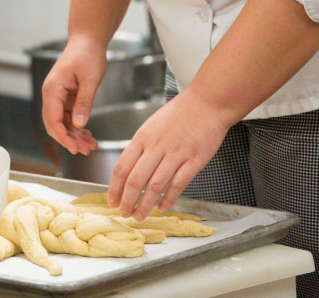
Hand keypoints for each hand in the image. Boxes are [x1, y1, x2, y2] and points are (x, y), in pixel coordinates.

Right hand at [40, 38, 107, 155]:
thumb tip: (78, 124)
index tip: (74, 148)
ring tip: (90, 146)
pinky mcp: (65, 97)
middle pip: (54, 124)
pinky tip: (88, 135)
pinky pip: (68, 116)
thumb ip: (84, 102)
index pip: (52, 119)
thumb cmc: (87, 54)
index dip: (62, 136)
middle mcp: (52, 94)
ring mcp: (58, 96)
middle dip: (69, 139)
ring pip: (62, 122)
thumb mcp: (90, 80)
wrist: (87, 41)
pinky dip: (77, 127)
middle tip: (84, 150)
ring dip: (74, 135)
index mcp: (53, 88)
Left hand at [106, 90, 232, 220]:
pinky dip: (169, 199)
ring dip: (145, 204)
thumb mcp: (152, 124)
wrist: (207, 103)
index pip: (122, 167)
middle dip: (127, 201)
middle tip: (124, 213)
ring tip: (140, 215)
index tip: (112, 200)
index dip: (115, 187)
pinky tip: (163, 207)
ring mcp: (175, 155)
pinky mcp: (194, 161)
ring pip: (154, 186)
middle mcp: (156, 147)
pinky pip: (178, 185)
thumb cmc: (180, 112)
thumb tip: (130, 167)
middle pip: (135, 180)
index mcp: (143, 137)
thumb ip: (141, 145)